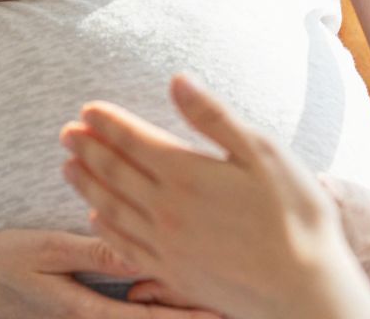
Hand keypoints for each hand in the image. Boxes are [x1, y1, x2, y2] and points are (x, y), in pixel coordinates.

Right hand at [0, 229, 216, 318]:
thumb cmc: (2, 265)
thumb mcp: (46, 251)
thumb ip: (94, 253)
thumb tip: (138, 252)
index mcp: (86, 312)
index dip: (188, 317)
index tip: (224, 311)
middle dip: (193, 313)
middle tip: (235, 304)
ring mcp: (88, 318)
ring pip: (144, 317)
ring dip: (176, 308)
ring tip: (218, 299)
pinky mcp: (85, 309)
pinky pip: (126, 310)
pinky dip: (153, 301)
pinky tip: (172, 288)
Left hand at [60, 76, 369, 318]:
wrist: (304, 290)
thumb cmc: (295, 216)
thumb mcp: (263, 153)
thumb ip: (213, 117)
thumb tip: (177, 80)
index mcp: (187, 174)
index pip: (134, 141)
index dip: (107, 123)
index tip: (87, 110)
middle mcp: (167, 210)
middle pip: (114, 173)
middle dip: (87, 149)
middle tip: (65, 133)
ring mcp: (166, 245)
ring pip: (111, 209)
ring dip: (86, 186)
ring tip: (67, 168)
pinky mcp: (172, 274)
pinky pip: (125, 247)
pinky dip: (104, 229)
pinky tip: (95, 219)